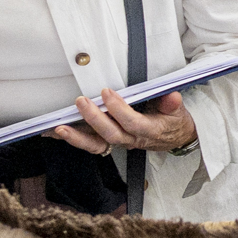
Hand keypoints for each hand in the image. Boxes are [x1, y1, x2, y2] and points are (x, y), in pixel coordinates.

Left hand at [57, 87, 200, 157]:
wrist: (174, 138)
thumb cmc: (173, 121)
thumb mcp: (178, 111)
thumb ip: (172, 104)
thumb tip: (171, 97)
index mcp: (149, 131)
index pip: (131, 122)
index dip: (118, 109)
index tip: (107, 92)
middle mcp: (132, 139)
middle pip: (110, 134)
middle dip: (94, 118)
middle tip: (81, 101)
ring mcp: (120, 142)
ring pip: (97, 145)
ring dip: (77, 137)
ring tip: (60, 128)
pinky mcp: (111, 142)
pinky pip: (92, 145)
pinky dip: (75, 139)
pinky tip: (59, 133)